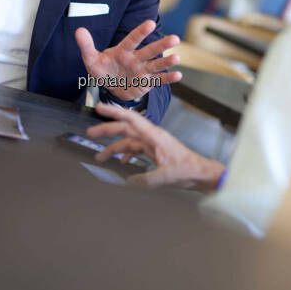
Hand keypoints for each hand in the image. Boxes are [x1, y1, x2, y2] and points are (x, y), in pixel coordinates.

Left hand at [75, 19, 181, 100]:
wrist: (111, 87)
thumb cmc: (103, 70)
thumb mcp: (92, 59)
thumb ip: (86, 46)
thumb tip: (79, 30)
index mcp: (123, 51)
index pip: (132, 40)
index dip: (141, 32)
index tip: (150, 23)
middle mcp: (136, 58)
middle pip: (149, 51)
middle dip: (162, 45)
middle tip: (175, 38)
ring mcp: (142, 70)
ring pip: (156, 64)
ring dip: (167, 61)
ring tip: (177, 57)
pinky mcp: (146, 82)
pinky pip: (158, 79)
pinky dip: (167, 78)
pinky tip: (178, 75)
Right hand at [87, 103, 224, 190]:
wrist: (200, 173)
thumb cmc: (187, 169)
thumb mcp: (165, 176)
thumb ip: (145, 180)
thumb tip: (127, 182)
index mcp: (154, 136)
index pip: (131, 119)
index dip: (114, 112)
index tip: (100, 107)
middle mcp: (151, 136)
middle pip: (125, 128)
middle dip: (107, 130)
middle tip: (91, 132)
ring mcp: (152, 144)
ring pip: (128, 141)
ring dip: (114, 148)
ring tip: (100, 156)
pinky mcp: (154, 152)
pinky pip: (135, 150)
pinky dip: (125, 155)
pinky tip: (120, 162)